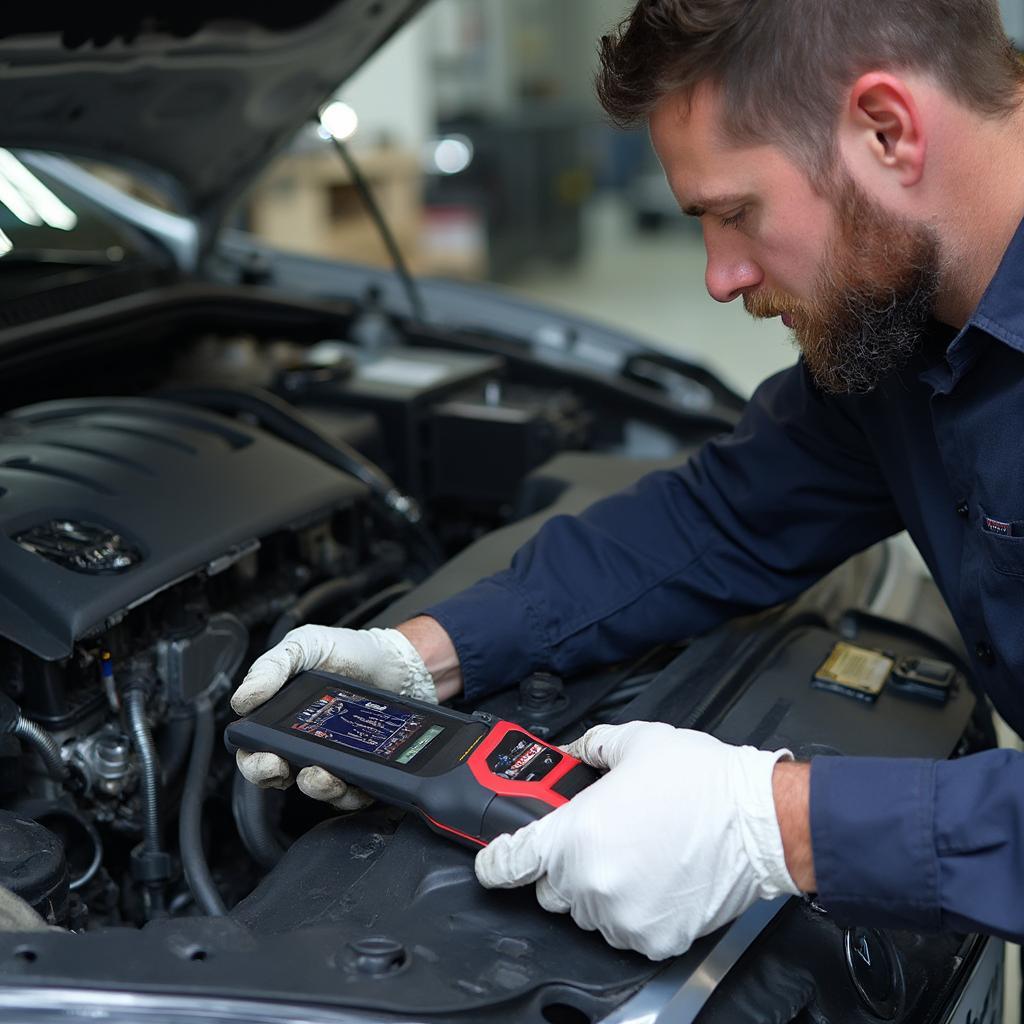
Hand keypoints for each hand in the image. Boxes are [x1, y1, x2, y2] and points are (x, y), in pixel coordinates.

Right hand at [231, 625, 435, 809]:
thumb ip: (270, 668)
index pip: (255, 753)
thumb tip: (240, 701)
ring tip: (327, 776)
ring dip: (320, 789)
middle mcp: (302, 745)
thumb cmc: (345, 651)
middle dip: (278, 779)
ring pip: (320, 789)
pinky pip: (356, 792)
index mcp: (278, 721)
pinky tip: (360, 779)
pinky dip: (355, 793)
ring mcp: (333, 759)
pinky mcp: (362, 768)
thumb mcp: (303, 647)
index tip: (267, 760)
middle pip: (280, 778)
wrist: (392, 658)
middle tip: (288, 770)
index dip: (255, 764)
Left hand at [474, 722, 801, 960]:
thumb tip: (573, 751)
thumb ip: (592, 745)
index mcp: (576, 833)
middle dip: (567, 864)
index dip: (495, 862)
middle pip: (552, 886)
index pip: (511, 861)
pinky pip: (623, 929)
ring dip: (600, 888)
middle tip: (603, 838)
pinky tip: (657, 878)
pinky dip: (632, 910)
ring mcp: (620, 916)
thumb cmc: (702, 781)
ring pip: (587, 910)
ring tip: (639, 854)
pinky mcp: (652, 939)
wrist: (759, 821)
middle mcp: (591, 881)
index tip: (491, 864)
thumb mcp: (637, 741)